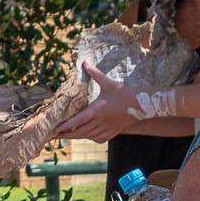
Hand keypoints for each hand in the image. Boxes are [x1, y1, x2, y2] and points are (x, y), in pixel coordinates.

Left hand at [55, 59, 178, 142]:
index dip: (65, 126)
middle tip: (55, 135)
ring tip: (67, 135)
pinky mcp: (115, 131)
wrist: (144, 104)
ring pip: (89, 136)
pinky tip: (87, 135)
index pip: (77, 121)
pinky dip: (91, 138)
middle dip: (66, 134)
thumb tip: (85, 62)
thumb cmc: (125, 93)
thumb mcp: (108, 82)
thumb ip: (95, 73)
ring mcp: (108, 127)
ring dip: (77, 136)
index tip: (55, 130)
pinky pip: (100, 138)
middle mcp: (101, 121)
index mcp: (97, 110)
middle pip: (80, 131)